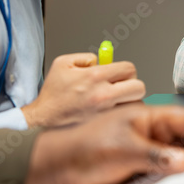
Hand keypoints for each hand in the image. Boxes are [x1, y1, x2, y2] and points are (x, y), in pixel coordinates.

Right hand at [22, 53, 145, 126]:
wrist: (43, 118)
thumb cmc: (53, 92)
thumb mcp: (63, 63)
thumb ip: (87, 57)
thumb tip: (103, 61)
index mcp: (94, 77)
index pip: (129, 69)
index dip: (125, 70)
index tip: (119, 74)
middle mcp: (102, 95)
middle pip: (139, 87)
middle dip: (133, 84)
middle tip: (122, 86)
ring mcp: (105, 112)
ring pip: (134, 105)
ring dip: (129, 101)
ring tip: (116, 100)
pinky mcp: (104, 125)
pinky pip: (124, 117)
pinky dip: (121, 113)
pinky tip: (109, 111)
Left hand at [22, 103, 183, 183]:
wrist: (57, 171)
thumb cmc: (86, 149)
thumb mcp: (123, 150)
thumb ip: (155, 156)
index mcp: (147, 119)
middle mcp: (150, 135)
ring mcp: (145, 154)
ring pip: (176, 161)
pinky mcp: (138, 174)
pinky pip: (164, 177)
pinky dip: (175, 183)